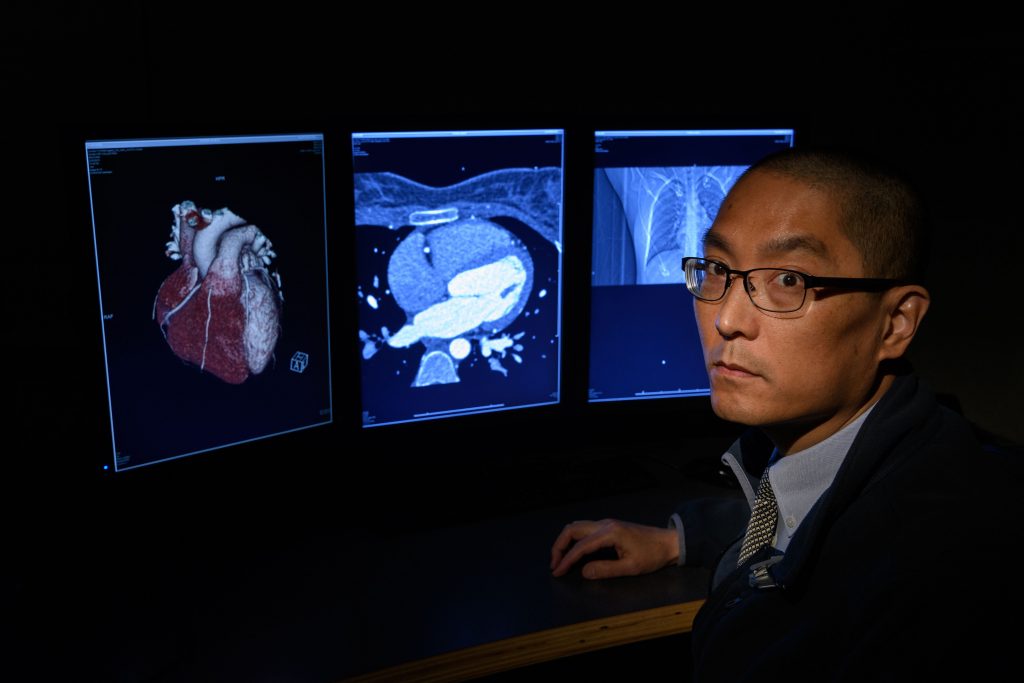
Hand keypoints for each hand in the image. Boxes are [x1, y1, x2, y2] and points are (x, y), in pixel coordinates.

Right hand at [549, 519, 678, 579]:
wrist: (669, 542)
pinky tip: (574, 552)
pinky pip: (585, 529)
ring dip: (565, 541)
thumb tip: (583, 571)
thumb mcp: (631, 568)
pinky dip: (574, 539)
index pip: (580, 546)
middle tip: (554, 565)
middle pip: (572, 529)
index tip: (557, 572)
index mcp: (609, 533)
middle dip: (559, 546)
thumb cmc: (653, 556)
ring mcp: (606, 523)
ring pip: (577, 527)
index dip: (566, 560)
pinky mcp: (609, 526)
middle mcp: (605, 524)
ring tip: (561, 559)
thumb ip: (605, 569)